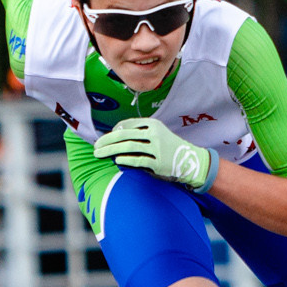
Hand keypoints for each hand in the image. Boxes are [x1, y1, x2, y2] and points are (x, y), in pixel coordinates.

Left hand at [96, 116, 213, 189]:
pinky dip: (126, 160)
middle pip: (125, 135)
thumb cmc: (168, 147)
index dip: (113, 131)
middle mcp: (154, 133)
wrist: (190, 160)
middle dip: (107, 140)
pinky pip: (138, 160)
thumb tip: (114, 135)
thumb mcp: (157, 133)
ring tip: (99, 154)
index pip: (128, 124)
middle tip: (95, 146)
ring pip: (129, 147)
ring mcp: (157, 148)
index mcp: (153, 124)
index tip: (105, 138)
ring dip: (111, 150)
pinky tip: (117, 160)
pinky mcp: (158, 162)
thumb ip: (139, 132)